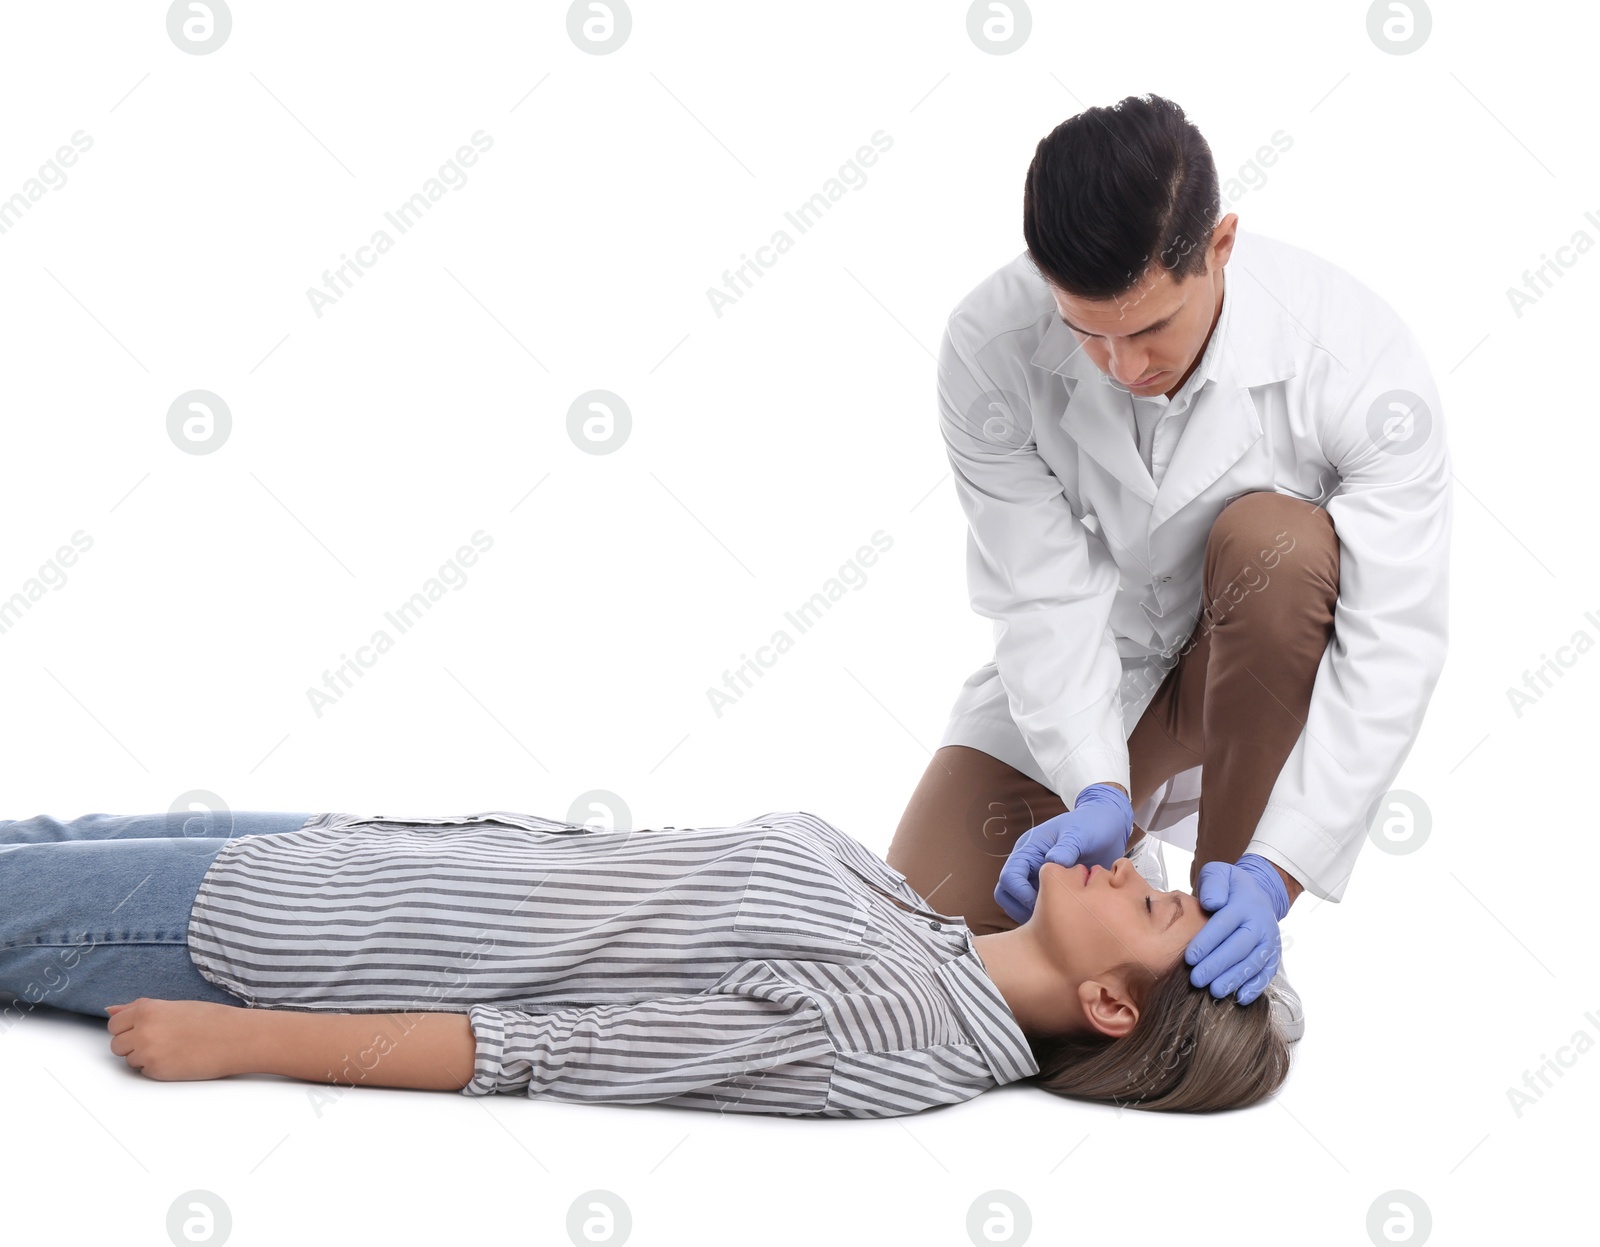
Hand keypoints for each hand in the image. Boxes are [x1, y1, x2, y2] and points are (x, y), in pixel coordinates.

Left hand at [105, 998, 244, 1080]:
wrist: (236, 1038)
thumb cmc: (212, 1020)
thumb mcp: (174, 1006)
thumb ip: (139, 1008)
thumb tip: (111, 1010)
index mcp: (147, 1010)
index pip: (115, 1024)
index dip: (129, 1028)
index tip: (144, 1029)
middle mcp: (143, 1030)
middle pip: (117, 1044)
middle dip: (133, 1044)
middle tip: (161, 1040)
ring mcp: (148, 1052)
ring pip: (129, 1059)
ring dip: (144, 1057)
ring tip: (172, 1048)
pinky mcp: (157, 1071)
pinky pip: (144, 1071)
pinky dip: (156, 1067)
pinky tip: (177, 1058)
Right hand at [994, 783, 1132, 923]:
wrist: (1108, 828)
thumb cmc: (1092, 825)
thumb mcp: (1080, 833)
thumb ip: (1067, 847)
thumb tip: (1051, 862)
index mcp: (1029, 848)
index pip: (1009, 876)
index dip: (1021, 894)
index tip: (1044, 905)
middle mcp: (1028, 864)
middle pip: (1006, 893)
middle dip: (1021, 908)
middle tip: (1047, 919)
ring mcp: (1037, 877)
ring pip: (1019, 903)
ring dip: (1032, 914)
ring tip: (1057, 921)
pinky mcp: (1050, 889)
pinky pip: (1038, 908)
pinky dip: (1046, 916)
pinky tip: (1067, 919)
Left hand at [1184, 854, 1289, 1003]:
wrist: (1257, 893)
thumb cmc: (1228, 887)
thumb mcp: (1218, 874)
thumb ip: (1213, 884)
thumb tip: (1212, 903)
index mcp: (1244, 903)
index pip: (1224, 925)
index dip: (1207, 942)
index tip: (1190, 958)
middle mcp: (1260, 923)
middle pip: (1239, 947)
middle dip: (1217, 965)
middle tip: (1197, 980)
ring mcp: (1269, 940)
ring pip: (1253, 962)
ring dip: (1235, 979)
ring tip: (1215, 991)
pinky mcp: (1273, 954)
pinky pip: (1267, 972)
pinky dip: (1256, 987)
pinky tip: (1240, 998)